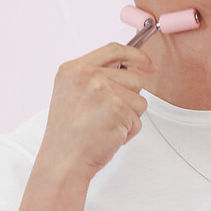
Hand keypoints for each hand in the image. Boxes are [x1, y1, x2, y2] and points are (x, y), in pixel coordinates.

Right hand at [38, 43, 155, 180]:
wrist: (62, 161)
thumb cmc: (68, 135)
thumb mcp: (71, 94)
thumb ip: (95, 78)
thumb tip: (131, 69)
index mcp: (73, 69)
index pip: (114, 49)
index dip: (137, 56)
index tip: (148, 65)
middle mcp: (87, 75)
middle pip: (134, 77)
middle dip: (130, 99)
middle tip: (108, 116)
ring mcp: (103, 90)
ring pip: (140, 100)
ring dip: (129, 117)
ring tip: (105, 126)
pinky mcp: (118, 108)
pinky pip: (138, 119)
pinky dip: (128, 132)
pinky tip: (108, 136)